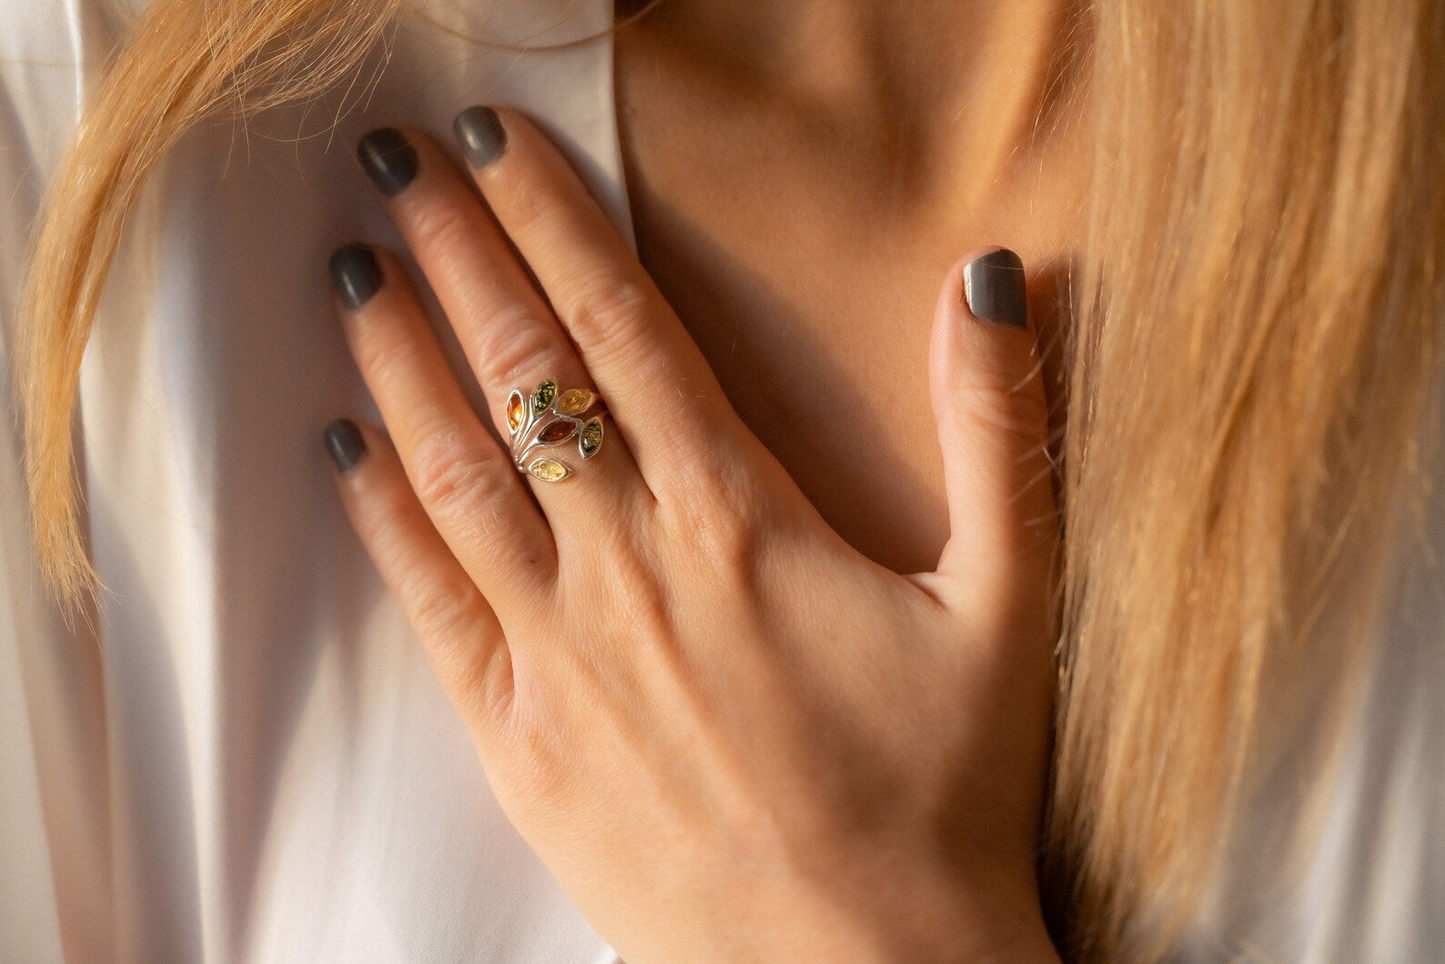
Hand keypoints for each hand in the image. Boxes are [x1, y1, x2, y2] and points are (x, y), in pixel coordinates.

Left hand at [324, 108, 1060, 962]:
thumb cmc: (942, 794)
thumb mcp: (1008, 604)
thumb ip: (996, 430)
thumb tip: (988, 280)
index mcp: (742, 521)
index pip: (625, 329)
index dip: (556, 224)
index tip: (498, 148)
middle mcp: (631, 568)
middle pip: (523, 376)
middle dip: (455, 256)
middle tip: (396, 167)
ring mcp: (562, 653)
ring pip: (456, 471)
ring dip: (399, 360)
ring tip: (352, 273)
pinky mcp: (520, 736)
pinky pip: (431, 601)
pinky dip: (383, 514)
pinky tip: (351, 446)